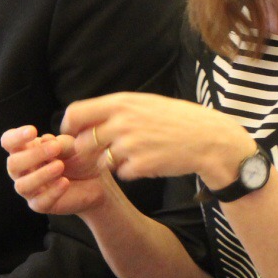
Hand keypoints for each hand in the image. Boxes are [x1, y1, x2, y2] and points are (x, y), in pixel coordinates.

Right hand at [2, 126, 108, 214]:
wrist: (97, 178)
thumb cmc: (81, 156)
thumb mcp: (74, 145)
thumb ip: (60, 142)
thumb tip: (45, 140)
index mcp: (26, 150)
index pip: (9, 142)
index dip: (15, 137)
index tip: (33, 131)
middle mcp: (23, 170)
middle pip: (13, 164)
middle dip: (33, 155)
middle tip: (56, 148)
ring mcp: (31, 189)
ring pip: (22, 186)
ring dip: (41, 174)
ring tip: (60, 166)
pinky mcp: (41, 205)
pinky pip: (40, 202)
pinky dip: (52, 192)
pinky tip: (65, 182)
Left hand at [61, 93, 254, 187]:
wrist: (208, 139)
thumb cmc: (177, 120)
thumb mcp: (146, 103)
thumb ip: (117, 109)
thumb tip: (86, 117)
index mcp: (122, 103)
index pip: (76, 113)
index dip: (70, 127)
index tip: (75, 134)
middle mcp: (122, 122)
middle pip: (83, 142)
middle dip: (89, 150)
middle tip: (102, 152)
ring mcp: (130, 145)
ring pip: (101, 161)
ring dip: (112, 162)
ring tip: (136, 153)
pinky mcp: (139, 166)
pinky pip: (121, 174)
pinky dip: (131, 171)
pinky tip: (149, 161)